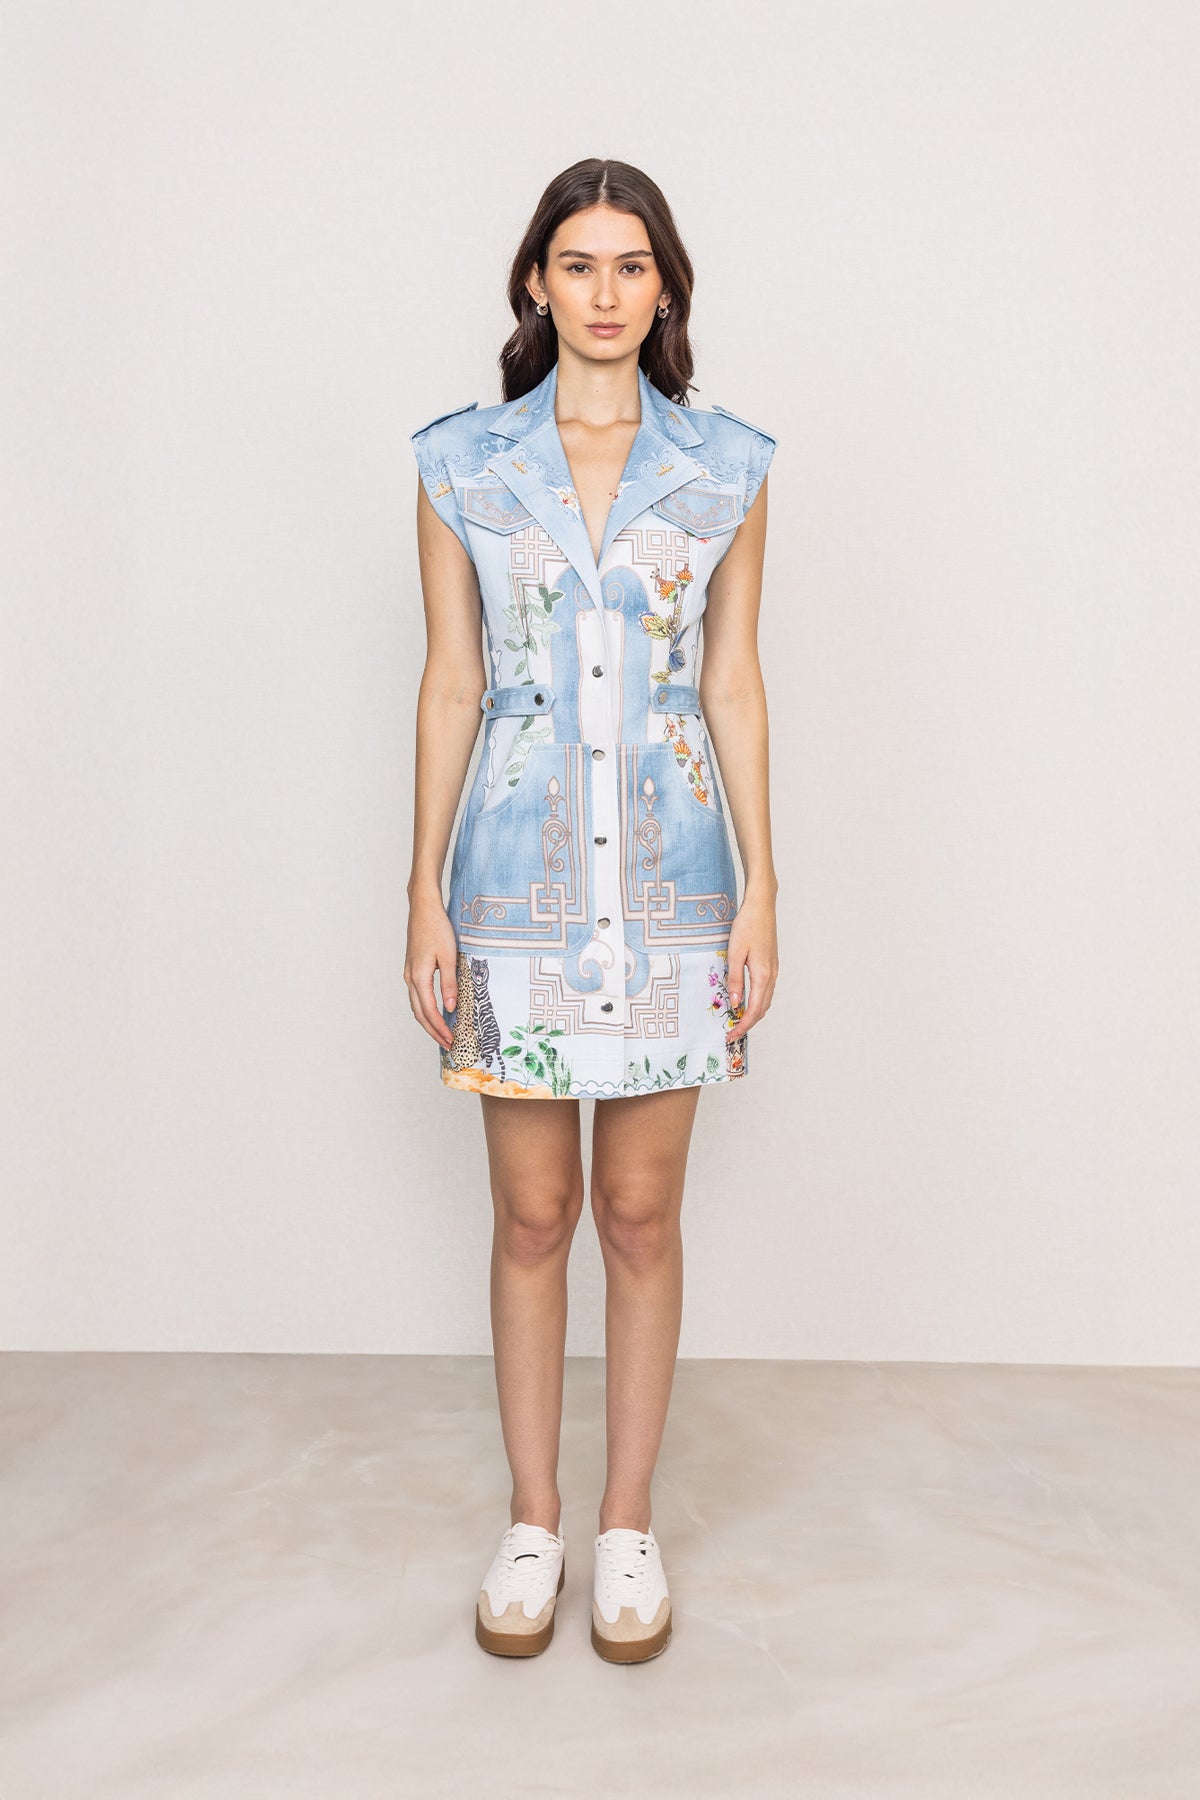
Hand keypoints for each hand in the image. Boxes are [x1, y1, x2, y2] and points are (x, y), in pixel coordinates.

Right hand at [405, 890, 458, 1048]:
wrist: (423, 908)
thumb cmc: (437, 928)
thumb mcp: (449, 956)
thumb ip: (449, 983)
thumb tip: (450, 1008)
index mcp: (419, 976)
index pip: (428, 1011)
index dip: (440, 1028)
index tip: (451, 1040)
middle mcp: (410, 978)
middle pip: (419, 1013)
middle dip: (433, 1031)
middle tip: (448, 1044)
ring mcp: (409, 973)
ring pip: (416, 1006)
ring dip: (428, 1022)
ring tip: (442, 1033)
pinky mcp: (412, 969)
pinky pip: (416, 996)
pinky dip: (424, 1009)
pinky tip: (435, 1012)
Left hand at [724, 886, 777, 1040]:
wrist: (761, 906)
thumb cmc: (747, 925)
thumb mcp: (735, 953)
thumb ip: (734, 980)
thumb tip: (735, 1004)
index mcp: (763, 975)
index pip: (755, 1010)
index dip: (743, 1026)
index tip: (731, 1035)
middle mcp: (772, 976)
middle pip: (762, 1009)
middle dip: (748, 1024)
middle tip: (731, 1032)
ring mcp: (773, 970)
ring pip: (765, 1000)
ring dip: (753, 1013)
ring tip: (736, 1020)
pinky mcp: (771, 964)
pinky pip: (765, 990)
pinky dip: (756, 1001)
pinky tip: (744, 1000)